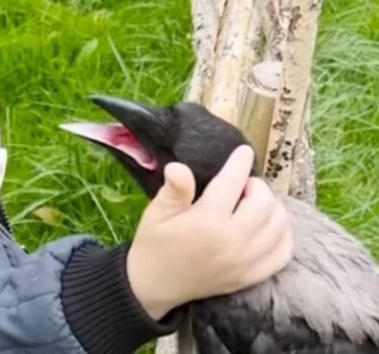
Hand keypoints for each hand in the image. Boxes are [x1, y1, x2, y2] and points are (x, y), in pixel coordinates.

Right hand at [126, 145, 292, 319]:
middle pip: (263, 203)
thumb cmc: (154, 243)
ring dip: (272, 208)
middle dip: (256, 187)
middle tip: (243, 186)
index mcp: (206, 221)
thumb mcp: (156, 213)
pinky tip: (270, 226)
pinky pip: (282, 253)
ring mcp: (244, 262)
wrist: (154, 285)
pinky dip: (283, 235)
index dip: (239, 163)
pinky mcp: (250, 276)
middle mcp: (231, 241)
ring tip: (256, 204)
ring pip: (279, 225)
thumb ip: (174, 189)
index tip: (243, 152)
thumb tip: (178, 166)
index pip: (232, 182)